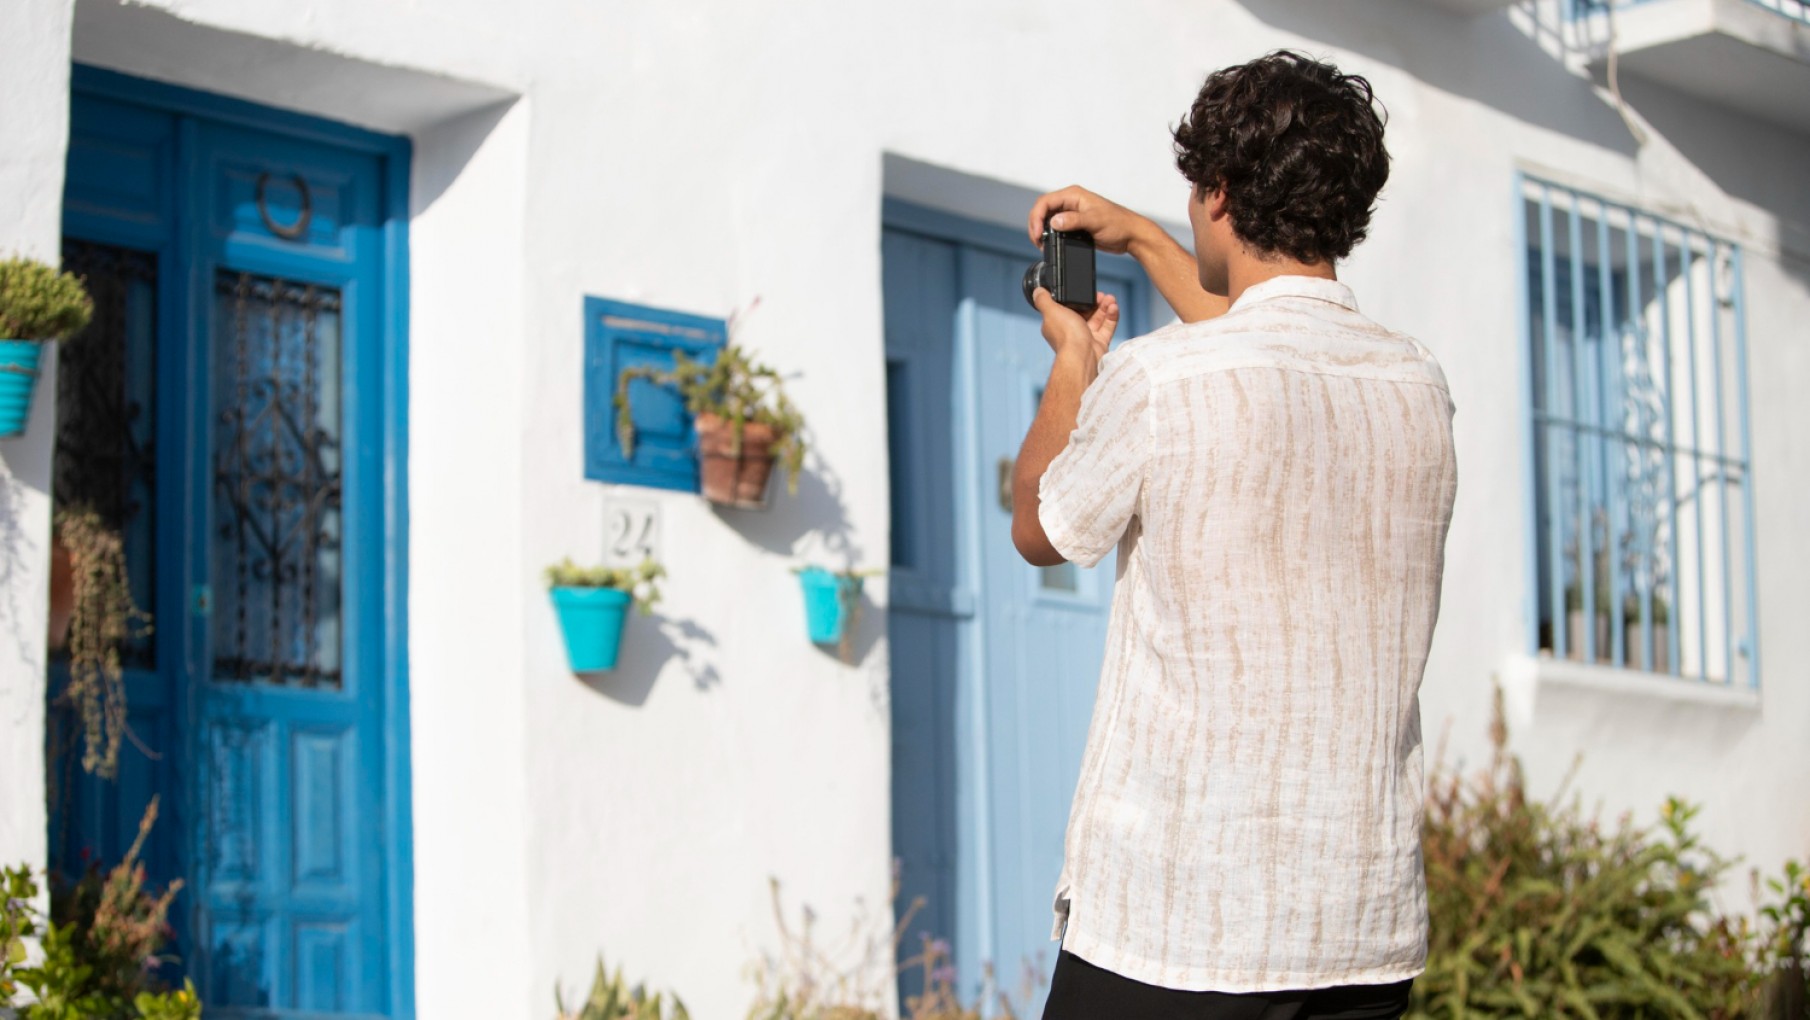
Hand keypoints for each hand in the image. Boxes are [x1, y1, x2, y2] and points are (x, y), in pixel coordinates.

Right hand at [1027, 185, 1151, 254]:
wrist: (1131, 235)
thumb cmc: (1118, 224)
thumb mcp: (1095, 221)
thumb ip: (1073, 220)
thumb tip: (1053, 222)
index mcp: (1074, 195)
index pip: (1045, 202)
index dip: (1036, 217)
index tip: (1037, 234)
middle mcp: (1071, 202)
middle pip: (1043, 210)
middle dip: (1037, 225)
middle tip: (1037, 241)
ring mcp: (1072, 213)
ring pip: (1048, 219)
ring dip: (1042, 231)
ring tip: (1042, 245)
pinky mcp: (1075, 224)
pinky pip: (1057, 228)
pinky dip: (1051, 236)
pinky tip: (1051, 245)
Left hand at [1032, 288, 1118, 360]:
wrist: (1082, 356)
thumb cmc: (1066, 335)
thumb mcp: (1050, 311)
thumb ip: (1043, 300)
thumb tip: (1038, 291)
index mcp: (1057, 324)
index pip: (1067, 308)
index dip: (1076, 299)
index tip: (1084, 291)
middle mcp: (1071, 331)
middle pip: (1084, 312)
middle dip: (1094, 301)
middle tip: (1100, 295)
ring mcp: (1086, 338)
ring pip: (1097, 319)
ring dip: (1104, 307)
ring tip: (1110, 299)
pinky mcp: (1099, 343)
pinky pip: (1107, 328)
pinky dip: (1111, 317)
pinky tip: (1113, 307)